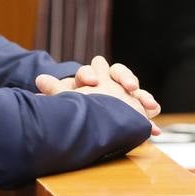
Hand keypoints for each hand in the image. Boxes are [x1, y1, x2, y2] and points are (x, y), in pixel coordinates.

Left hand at [37, 55, 160, 133]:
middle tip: (130, 86)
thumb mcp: (66, 96)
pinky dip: (151, 120)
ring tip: (150, 106)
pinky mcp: (136, 108)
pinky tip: (156, 129)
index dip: (94, 73)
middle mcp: (112, 81)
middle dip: (125, 78)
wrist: (92, 112)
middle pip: (120, 72)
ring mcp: (125, 94)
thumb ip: (55, 89)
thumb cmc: (79, 101)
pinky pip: (146, 109)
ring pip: (136, 90)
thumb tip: (38, 80)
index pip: (97, 67)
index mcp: (95, 75)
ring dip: (143, 96)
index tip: (93, 82)